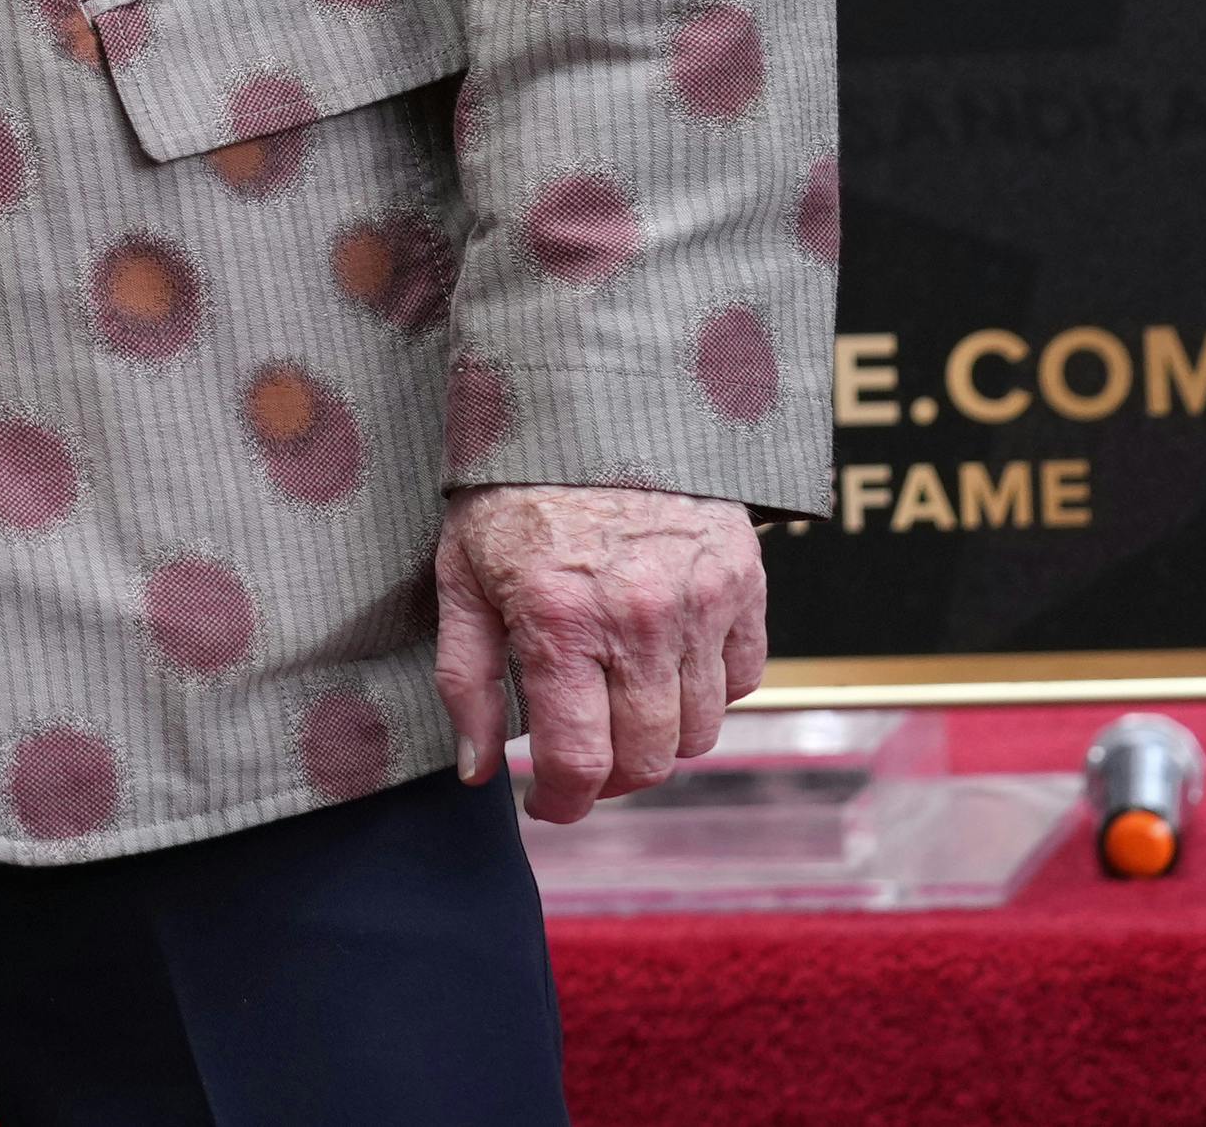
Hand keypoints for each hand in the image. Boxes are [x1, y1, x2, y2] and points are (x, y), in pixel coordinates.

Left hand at [436, 482, 765, 822]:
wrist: (589, 403)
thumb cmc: (511, 490)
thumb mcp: (461, 575)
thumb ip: (466, 679)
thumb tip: (476, 770)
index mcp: (561, 620)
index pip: (581, 759)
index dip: (562, 801)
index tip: (545, 802)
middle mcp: (640, 620)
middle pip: (649, 758)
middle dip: (609, 779)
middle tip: (581, 761)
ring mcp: (702, 602)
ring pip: (700, 730)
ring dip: (660, 741)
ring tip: (619, 714)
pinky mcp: (744, 582)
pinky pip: (742, 679)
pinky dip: (707, 695)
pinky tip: (664, 672)